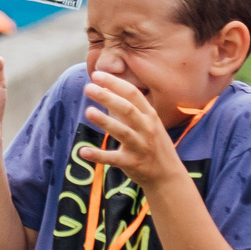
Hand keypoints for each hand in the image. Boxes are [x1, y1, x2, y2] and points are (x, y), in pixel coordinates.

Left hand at [78, 70, 189, 191]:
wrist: (168, 175)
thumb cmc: (152, 143)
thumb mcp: (145, 123)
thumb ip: (124, 107)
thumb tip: (104, 89)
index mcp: (150, 115)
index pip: (133, 94)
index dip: (115, 83)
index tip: (96, 74)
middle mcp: (147, 129)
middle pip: (127, 109)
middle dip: (108, 97)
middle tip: (88, 87)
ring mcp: (140, 146)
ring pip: (122, 132)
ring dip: (105, 121)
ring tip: (88, 111)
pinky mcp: (132, 163)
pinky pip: (113, 158)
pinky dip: (98, 155)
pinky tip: (82, 151)